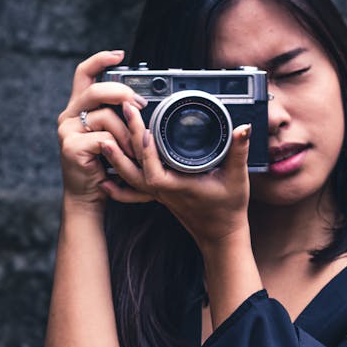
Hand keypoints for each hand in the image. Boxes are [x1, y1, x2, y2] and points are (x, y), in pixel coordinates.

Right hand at [56, 50, 153, 205]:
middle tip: (141, 106)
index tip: (120, 55)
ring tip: (135, 149)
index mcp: (78, 108)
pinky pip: (105, 139)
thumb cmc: (104, 166)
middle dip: (123, 95)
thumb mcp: (111, 135)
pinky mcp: (72, 147)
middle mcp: (68, 116)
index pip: (84, 73)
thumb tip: (139, 100)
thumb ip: (116, 116)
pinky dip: (120, 149)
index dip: (100, 60)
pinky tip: (124, 159)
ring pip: (105, 117)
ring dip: (127, 133)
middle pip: (97, 90)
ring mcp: (67, 131)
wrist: (87, 196)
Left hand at [99, 99, 252, 247]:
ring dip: (116, 157)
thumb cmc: (228, 210)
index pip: (153, 168)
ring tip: (103, 136)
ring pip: (129, 176)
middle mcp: (163, 190)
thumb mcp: (237, 178)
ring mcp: (158, 193)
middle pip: (135, 166)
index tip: (143, 128)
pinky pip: (133, 188)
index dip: (146, 149)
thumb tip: (243, 128)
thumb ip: (239, 151)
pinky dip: (118, 185)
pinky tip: (105, 180)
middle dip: (126, 138)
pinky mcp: (159, 194)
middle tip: (123, 111)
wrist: (222, 235)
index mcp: (178, 186)